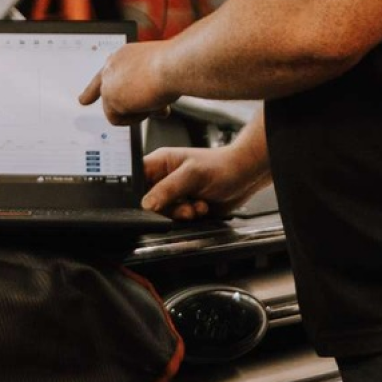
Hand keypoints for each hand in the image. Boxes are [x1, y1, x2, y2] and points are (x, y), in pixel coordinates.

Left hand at [78, 41, 174, 125]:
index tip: (84, 99)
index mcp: (124, 56)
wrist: (174, 65)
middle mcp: (113, 66)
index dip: (96, 88)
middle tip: (86, 102)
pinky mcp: (110, 96)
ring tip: (154, 100)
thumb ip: (151, 91)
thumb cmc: (175, 66)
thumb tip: (157, 110)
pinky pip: (116, 119)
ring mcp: (109, 81)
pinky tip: (146, 107)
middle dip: (100, 99)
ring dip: (137, 110)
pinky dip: (133, 119)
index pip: (108, 73)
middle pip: (102, 90)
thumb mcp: (160, 77)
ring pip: (116, 108)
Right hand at [140, 144, 271, 221]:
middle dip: (167, 208)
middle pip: (149, 200)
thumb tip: (146, 204)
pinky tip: (202, 207)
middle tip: (183, 206)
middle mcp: (165, 178)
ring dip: (181, 214)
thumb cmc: (221, 165)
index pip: (136, 178)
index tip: (146, 203)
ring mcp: (176, 193)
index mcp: (160, 162)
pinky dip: (190, 217)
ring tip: (197, 206)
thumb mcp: (192, 175)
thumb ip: (168, 189)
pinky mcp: (186, 205)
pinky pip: (178, 218)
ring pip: (164, 212)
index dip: (137, 192)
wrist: (246, 176)